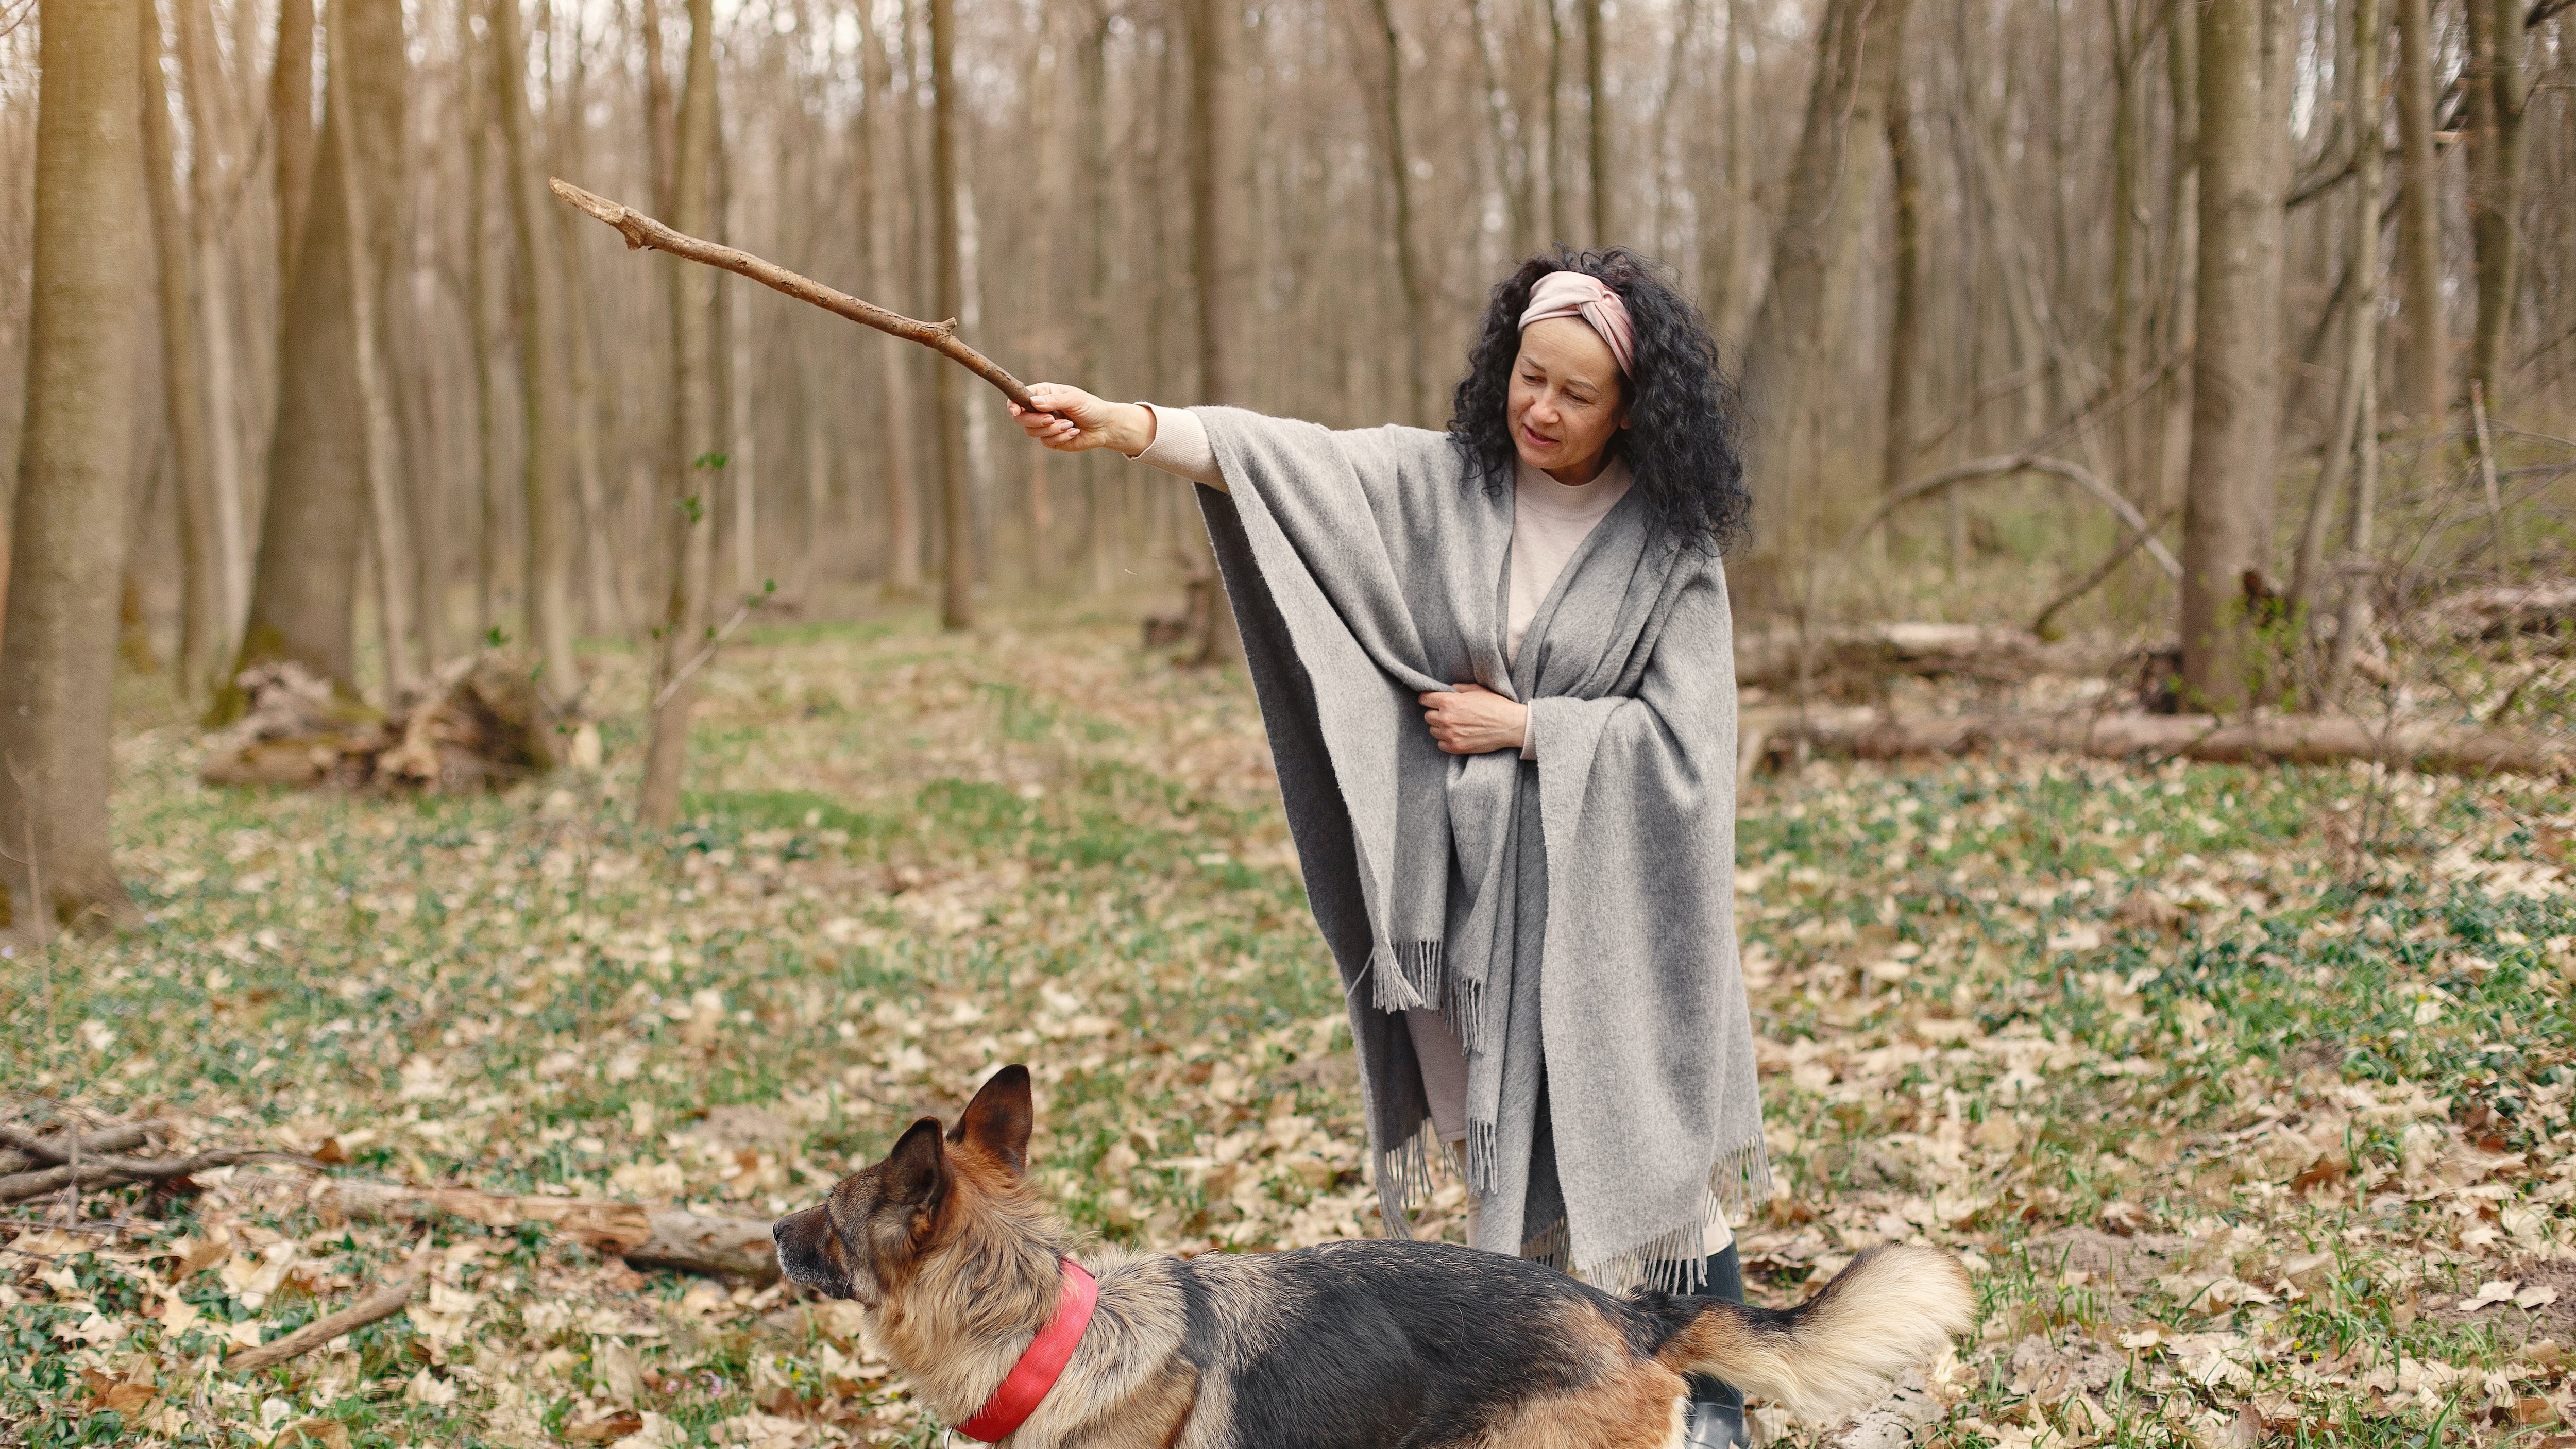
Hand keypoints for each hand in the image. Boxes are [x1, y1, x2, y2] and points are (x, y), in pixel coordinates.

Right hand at [1008, 384, 1154, 454]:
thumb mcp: (1074, 399)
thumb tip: (1034, 403)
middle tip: (1051, 419)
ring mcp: (1044, 426)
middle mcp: (1040, 410)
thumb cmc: (1090, 407)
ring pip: (1032, 431)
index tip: (1015, 410)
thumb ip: (1054, 400)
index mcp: (1043, 394)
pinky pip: (1046, 441)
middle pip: (1021, 418)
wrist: (1105, 426)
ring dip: (1052, 430)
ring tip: (1070, 425)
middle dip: (1035, 420)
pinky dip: (1061, 437)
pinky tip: (1074, 432)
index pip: (1019, 398)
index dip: (1013, 405)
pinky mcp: (1051, 439)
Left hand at [1419, 683, 1527, 754]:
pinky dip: (1446, 740)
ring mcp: (1450, 734)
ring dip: (1441, 728)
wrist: (1510, 725)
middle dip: (1436, 714)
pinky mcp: (1456, 747)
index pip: (1425, 699)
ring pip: (1433, 731)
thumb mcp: (1478, 690)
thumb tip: (1450, 689)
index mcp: (1449, 702)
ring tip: (1455, 725)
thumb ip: (1460, 689)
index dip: (1428, 699)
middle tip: (1448, 713)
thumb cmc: (1496, 705)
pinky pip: (1441, 744)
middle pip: (1428, 716)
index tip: (1430, 701)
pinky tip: (1457, 735)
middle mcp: (1446, 718)